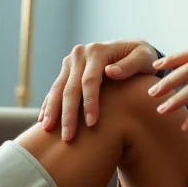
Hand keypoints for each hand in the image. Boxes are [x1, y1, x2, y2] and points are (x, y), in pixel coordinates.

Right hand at [40, 40, 158, 140]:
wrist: (132, 49)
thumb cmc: (143, 58)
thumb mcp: (144, 58)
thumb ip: (131, 65)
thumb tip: (110, 72)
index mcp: (98, 51)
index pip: (90, 81)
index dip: (90, 103)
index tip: (92, 124)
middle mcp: (81, 54)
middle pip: (71, 87)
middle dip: (68, 114)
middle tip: (68, 137)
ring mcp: (71, 61)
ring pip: (58, 89)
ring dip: (52, 110)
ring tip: (47, 130)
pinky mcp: (67, 69)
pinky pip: (55, 89)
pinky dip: (49, 104)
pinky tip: (43, 120)